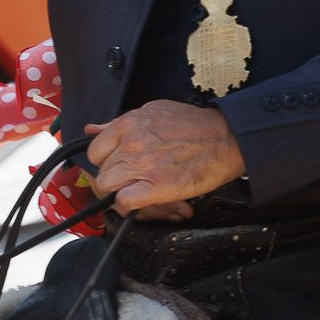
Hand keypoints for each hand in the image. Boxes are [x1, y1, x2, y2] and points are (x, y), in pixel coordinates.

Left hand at [84, 101, 244, 213]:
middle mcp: (130, 144)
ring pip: (106, 189)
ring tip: (135, 197)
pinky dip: (129, 208)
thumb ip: (119, 123)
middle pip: (100, 173)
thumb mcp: (153, 111)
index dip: (103, 163)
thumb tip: (92, 128)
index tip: (115, 168)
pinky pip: (124, 203)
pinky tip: (141, 204)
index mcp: (128, 124)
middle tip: (128, 186)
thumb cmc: (195, 124)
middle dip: (112, 183)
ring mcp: (142, 166)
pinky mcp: (156, 187)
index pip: (94, 151)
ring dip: (118, 197)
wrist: (227, 137)